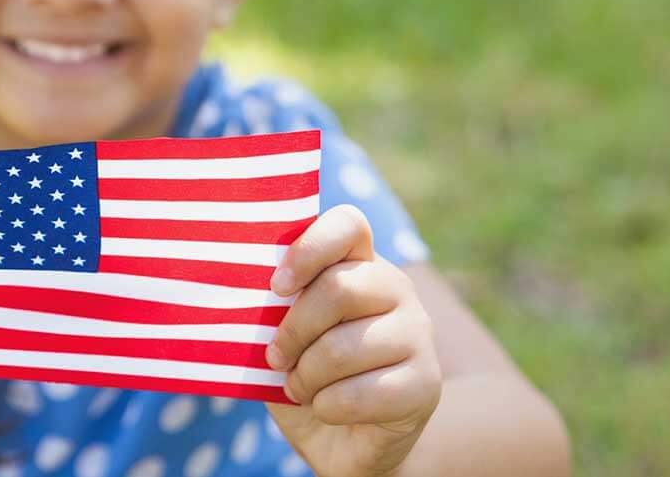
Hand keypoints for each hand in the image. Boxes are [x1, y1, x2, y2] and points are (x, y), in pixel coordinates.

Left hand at [264, 205, 442, 476]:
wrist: (346, 444)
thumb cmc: (308, 379)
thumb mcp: (283, 340)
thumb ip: (273, 314)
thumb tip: (242, 298)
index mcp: (360, 264)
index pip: (348, 224)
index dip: (309, 249)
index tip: (276, 287)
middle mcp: (397, 289)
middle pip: (340, 288)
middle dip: (294, 330)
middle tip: (275, 357)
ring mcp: (418, 334)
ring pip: (345, 346)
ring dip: (306, 377)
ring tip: (300, 388)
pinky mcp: (427, 383)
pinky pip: (362, 392)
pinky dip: (328, 407)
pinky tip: (327, 409)